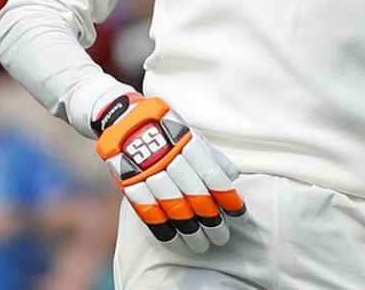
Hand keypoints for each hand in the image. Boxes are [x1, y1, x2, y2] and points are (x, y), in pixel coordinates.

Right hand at [93, 93, 244, 251]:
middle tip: (223, 237)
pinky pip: (146, 210)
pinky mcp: (128, 182)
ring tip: (202, 245)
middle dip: (211, 219)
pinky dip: (162, 228)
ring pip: (172, 205)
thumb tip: (233, 177)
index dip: (227, 197)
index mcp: (186, 142)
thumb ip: (211, 155)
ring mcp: (146, 170)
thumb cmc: (167, 130)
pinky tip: (175, 240)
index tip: (240, 215)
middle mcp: (167, 156)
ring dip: (189, 229)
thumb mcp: (191, 133)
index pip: (212, 174)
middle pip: (194, 193)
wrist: (124, 119)